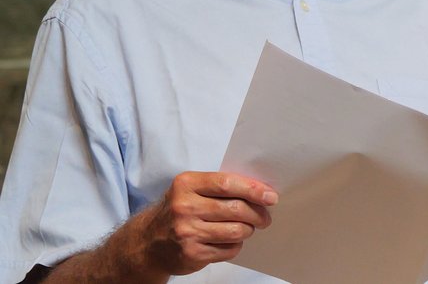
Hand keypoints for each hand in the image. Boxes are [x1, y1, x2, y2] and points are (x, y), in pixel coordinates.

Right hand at [139, 171, 276, 275]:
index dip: (254, 190)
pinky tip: (229, 241)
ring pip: (237, 231)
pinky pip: (229, 249)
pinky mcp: (192, 253)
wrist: (147, 243)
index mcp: (186, 184)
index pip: (227, 184)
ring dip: (248, 230)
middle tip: (265, 217)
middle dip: (258, 213)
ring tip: (247, 228)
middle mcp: (184, 207)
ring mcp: (187, 232)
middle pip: (236, 209)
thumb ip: (220, 186)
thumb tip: (261, 192)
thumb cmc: (178, 211)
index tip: (271, 196)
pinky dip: (235, 245)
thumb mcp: (191, 190)